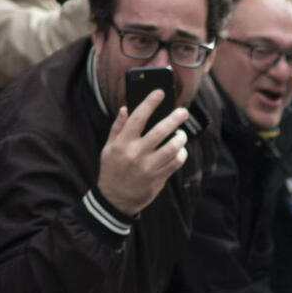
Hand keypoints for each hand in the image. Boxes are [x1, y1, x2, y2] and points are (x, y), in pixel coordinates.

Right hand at [94, 88, 188, 213]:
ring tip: (182, 134)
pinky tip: (181, 150)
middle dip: (174, 118)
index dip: (150, 103)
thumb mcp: (108, 148)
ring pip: (172, 148)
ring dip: (180, 138)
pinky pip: (175, 163)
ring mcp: (148, 167)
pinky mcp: (157, 178)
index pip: (138, 117)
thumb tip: (125, 108)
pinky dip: (181, 154)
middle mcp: (136, 154)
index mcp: (122, 143)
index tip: (160, 93)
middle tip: (183, 112)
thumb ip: (117, 128)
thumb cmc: (112, 170)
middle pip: (160, 131)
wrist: (115, 199)